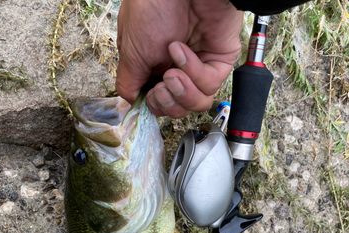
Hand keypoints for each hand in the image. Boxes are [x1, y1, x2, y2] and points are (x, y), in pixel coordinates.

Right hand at [116, 0, 242, 117]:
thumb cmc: (152, 6)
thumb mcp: (131, 50)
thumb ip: (129, 81)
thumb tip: (131, 101)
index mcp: (155, 67)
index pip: (160, 103)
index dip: (156, 106)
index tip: (151, 95)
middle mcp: (178, 68)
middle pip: (179, 107)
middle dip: (169, 103)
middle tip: (162, 86)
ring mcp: (199, 64)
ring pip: (197, 101)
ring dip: (183, 93)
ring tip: (172, 74)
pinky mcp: (218, 60)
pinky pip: (209, 83)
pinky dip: (193, 71)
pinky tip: (181, 51)